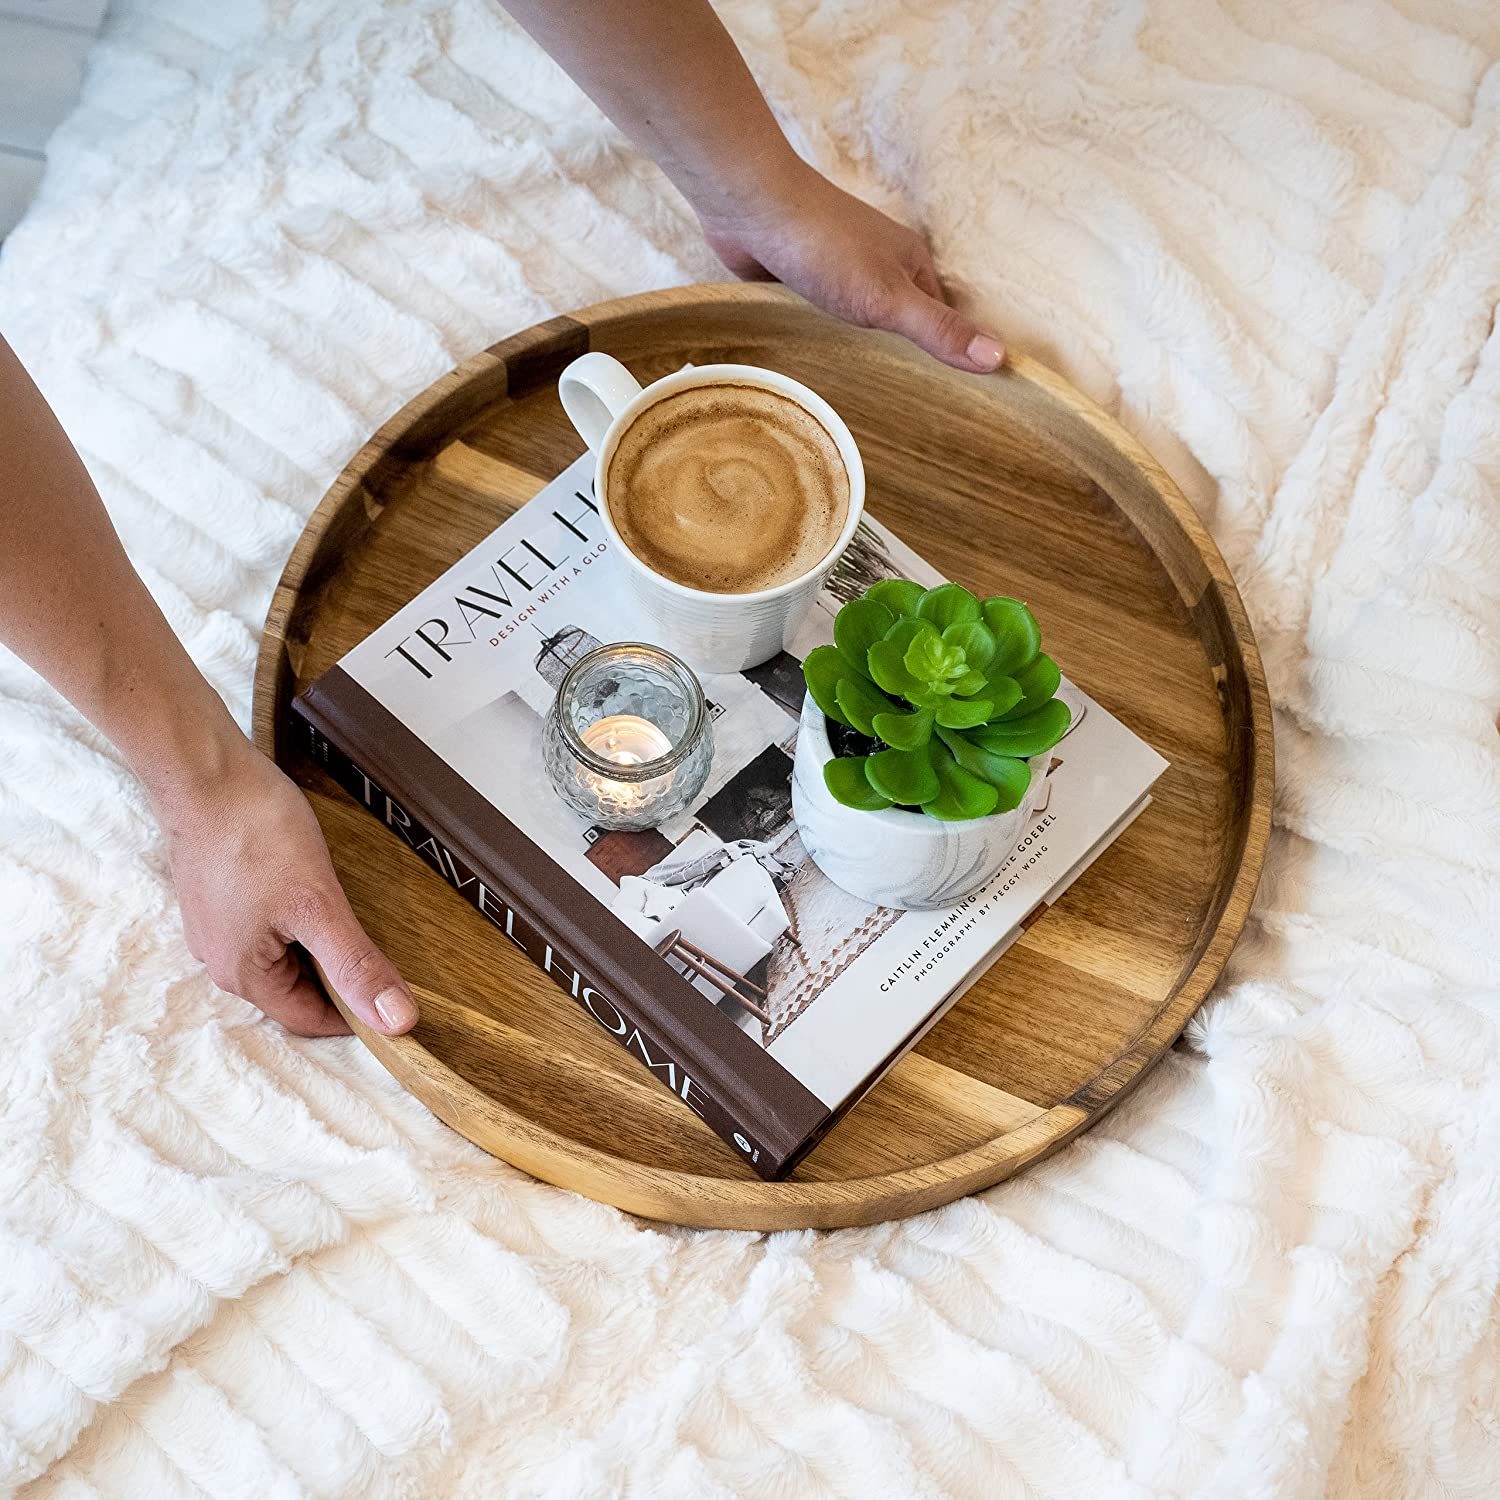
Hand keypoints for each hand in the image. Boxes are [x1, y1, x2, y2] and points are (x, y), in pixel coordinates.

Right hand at [153, 733, 419, 1038]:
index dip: (356, 1015)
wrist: (206, 773)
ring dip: (320, 948)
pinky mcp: (219, 896)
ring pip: (282, 955)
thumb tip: (394, 1023)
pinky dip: (298, 922)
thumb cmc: (255, 833)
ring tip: (354, 919)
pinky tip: (317, 895)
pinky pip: (267, 926)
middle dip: (340, 978)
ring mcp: (216, 926)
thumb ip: (356, 966)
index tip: (396, 1000)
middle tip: (385, 954)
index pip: (309, 1018)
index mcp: (244, 975)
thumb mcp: (318, 905)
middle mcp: (222, 959)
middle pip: (295, 989)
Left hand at [697, 161, 1004, 373]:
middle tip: (906, 414)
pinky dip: (825, 341)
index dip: (947, 356)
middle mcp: (880, 266)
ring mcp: (840, 273)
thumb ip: (938, 330)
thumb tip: (999, 357)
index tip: (951, 402)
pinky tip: (821, 370)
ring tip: (865, 401)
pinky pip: (823, 320)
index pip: (941, 319)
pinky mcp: (802, 281)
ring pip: (861, 323)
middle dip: (903, 358)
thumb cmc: (826, 247)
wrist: (752, 208)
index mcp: (911, 263)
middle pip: (902, 322)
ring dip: (861, 351)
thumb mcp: (890, 298)